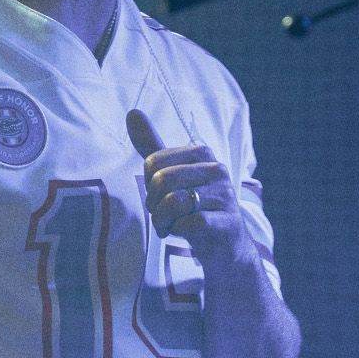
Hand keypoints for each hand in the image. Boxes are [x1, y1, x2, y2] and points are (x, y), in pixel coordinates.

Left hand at [127, 109, 248, 266]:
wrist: (225, 244)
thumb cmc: (195, 205)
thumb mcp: (172, 172)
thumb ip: (152, 145)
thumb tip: (132, 112)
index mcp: (201, 153)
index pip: (153, 162)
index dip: (148, 184)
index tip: (159, 195)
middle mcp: (216, 170)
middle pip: (162, 180)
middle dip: (153, 204)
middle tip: (162, 214)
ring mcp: (224, 195)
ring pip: (173, 202)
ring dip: (162, 220)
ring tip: (169, 225)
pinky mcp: (226, 221)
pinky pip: (189, 223)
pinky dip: (178, 231)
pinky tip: (184, 232)